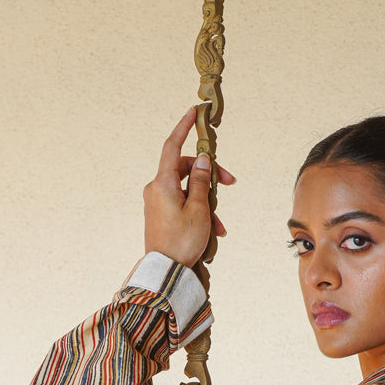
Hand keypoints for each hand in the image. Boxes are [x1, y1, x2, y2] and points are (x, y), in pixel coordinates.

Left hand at [143, 107, 235, 268]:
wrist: (165, 272)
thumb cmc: (181, 241)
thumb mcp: (198, 208)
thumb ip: (200, 180)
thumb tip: (201, 159)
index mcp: (162, 183)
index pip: (172, 146)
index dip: (184, 127)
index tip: (193, 113)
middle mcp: (156, 189)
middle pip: (185, 169)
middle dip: (208, 175)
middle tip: (229, 183)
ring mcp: (157, 202)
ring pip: (186, 190)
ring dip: (206, 201)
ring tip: (219, 223)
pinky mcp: (160, 215)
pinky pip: (182, 204)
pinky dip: (198, 212)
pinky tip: (213, 231)